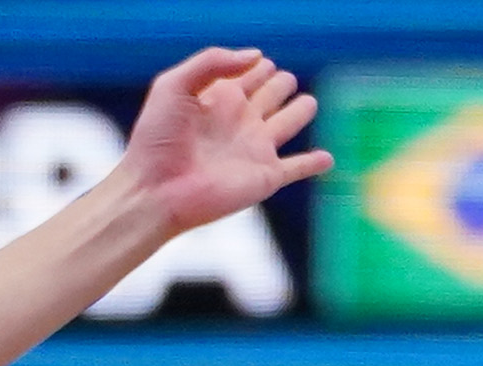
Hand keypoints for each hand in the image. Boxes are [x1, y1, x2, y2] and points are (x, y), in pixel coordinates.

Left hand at [116, 47, 329, 236]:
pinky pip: (298, 167)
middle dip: (282, 82)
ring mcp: (255, 149)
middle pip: (275, 92)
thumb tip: (258, 57)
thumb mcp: (174, 85)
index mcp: (221, 98)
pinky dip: (315, 163)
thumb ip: (213, 61)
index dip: (257, 65)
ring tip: (305, 104)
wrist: (155, 192)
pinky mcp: (266, 176)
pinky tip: (327, 159)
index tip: (256, 65)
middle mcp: (241, 121)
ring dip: (302, 110)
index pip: (252, 72)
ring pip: (291, 121)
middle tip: (279, 82)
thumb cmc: (157, 140)